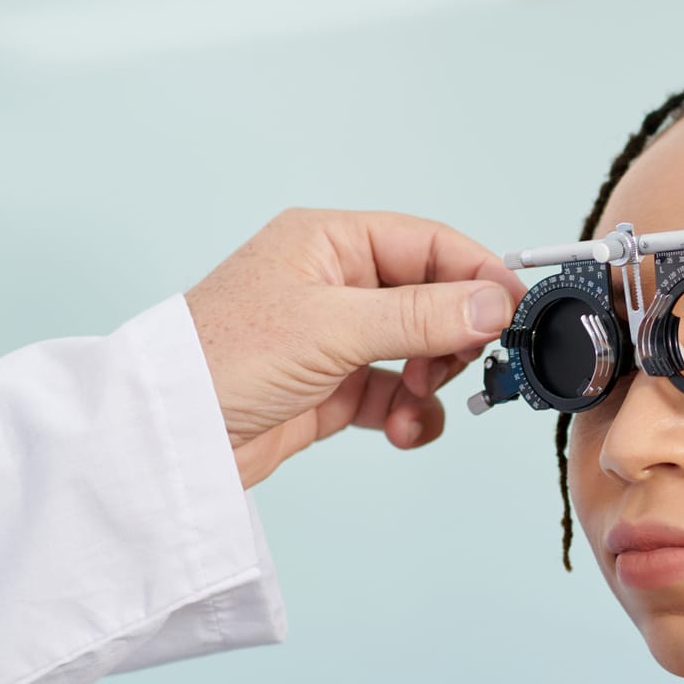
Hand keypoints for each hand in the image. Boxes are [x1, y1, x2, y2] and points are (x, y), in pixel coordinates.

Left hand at [185, 208, 526, 486]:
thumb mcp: (331, 328)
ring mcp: (335, 337)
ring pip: (419, 351)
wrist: (167, 440)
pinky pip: (396, 395)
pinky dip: (409, 414)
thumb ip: (420, 316)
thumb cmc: (221, 359)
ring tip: (413, 404)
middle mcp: (335, 283)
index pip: (429, 244)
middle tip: (460, 368)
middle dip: (453, 338)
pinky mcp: (332, 388)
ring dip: (431, 382)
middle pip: (433, 299)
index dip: (477, 276)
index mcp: (330, 242)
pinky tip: (400, 430)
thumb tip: (493, 304)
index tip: (515, 313)